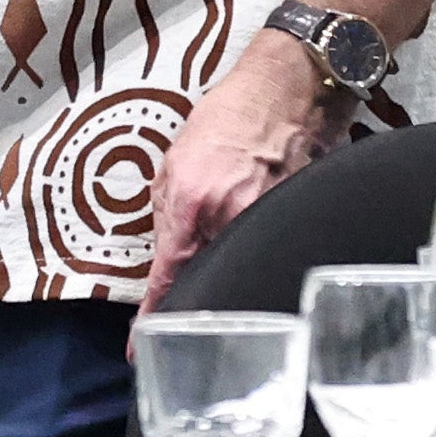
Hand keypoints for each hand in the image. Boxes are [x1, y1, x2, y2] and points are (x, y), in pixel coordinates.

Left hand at [139, 34, 353, 313]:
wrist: (290, 89)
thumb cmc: (230, 116)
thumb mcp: (176, 159)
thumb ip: (168, 211)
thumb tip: (166, 254)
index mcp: (191, 202)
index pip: (167, 276)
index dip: (153, 317)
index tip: (141, 347)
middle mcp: (228, 218)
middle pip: (206, 281)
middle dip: (195, 296)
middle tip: (187, 308)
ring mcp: (266, 222)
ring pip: (238, 269)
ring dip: (229, 268)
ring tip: (229, 259)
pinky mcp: (294, 220)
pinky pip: (268, 251)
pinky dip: (260, 253)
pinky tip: (261, 241)